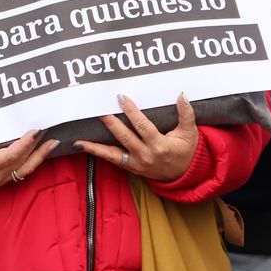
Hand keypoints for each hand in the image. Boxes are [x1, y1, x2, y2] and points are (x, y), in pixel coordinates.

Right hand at [0, 130, 60, 187]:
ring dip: (40, 156)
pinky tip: (41, 151)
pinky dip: (34, 160)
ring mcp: (1, 179)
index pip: (11, 155)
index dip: (25, 144)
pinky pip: (23, 169)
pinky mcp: (4, 177)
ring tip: (53, 143)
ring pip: (26, 168)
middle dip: (37, 149)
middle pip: (22, 162)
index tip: (35, 131)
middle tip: (51, 135)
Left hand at [75, 94, 197, 181]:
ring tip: (81, 134)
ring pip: (113, 151)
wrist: (185, 175)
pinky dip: (96, 152)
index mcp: (160, 145)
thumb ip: (186, 113)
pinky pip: (111, 159)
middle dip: (110, 122)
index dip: (131, 112)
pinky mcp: (130, 167)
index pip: (142, 126)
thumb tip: (182, 95)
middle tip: (98, 108)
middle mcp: (146, 155)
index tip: (120, 98)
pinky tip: (82, 145)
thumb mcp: (190, 132)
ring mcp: (136, 163)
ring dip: (96, 142)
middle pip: (124, 137)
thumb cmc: (186, 150)